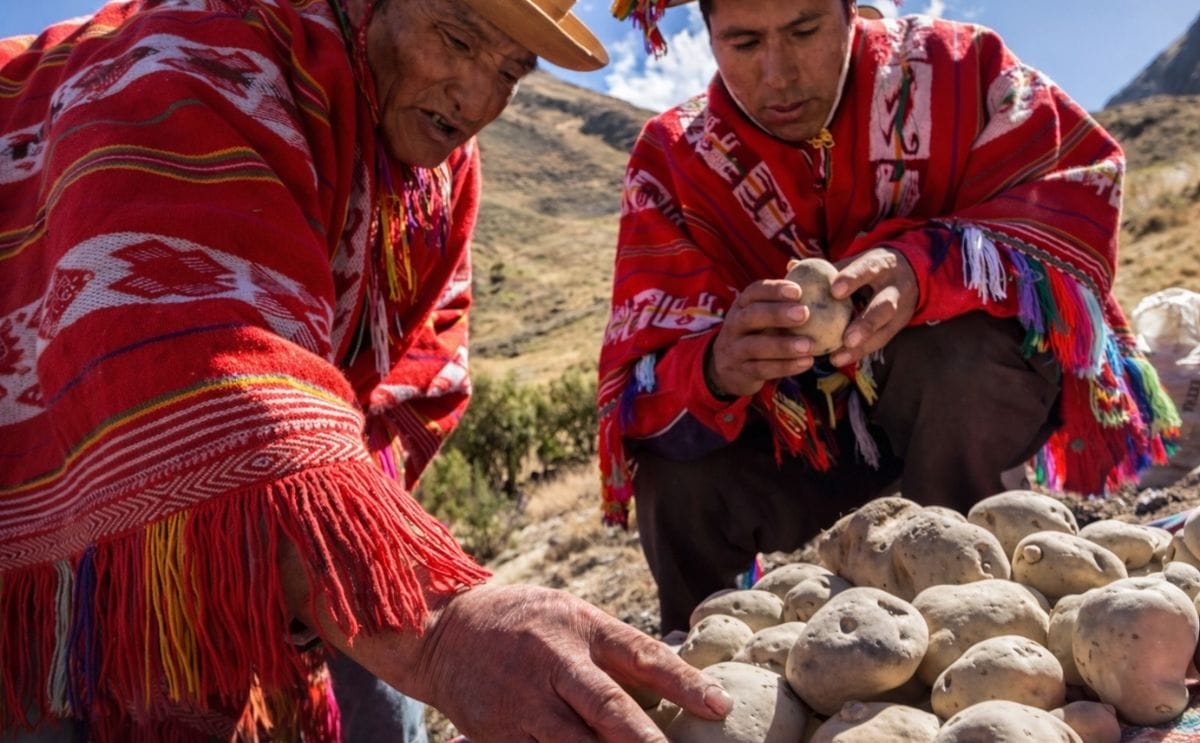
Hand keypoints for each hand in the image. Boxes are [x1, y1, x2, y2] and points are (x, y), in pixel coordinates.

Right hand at [413, 584, 731, 740]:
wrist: (444, 633)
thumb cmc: (526, 623)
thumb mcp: (571, 615)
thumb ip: (615, 648)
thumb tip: (676, 680)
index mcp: (580, 627)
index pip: (641, 654)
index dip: (683, 682)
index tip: (719, 705)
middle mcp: (554, 663)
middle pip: (609, 708)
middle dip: (646, 741)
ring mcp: (525, 703)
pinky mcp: (500, 735)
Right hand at [707, 279, 817, 397]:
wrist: (728, 368)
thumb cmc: (756, 332)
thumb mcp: (762, 312)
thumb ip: (778, 295)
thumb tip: (796, 263)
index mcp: (742, 305)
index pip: (754, 292)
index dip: (774, 290)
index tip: (798, 291)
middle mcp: (734, 325)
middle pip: (751, 316)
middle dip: (777, 314)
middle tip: (804, 314)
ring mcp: (735, 349)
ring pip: (756, 346)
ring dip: (783, 346)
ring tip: (809, 345)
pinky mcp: (741, 372)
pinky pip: (762, 370)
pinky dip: (785, 367)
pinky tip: (806, 363)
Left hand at [827, 247, 917, 366]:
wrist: (910, 272)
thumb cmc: (868, 268)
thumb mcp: (854, 262)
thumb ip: (827, 268)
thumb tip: (791, 266)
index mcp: (881, 265)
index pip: (868, 269)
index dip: (853, 279)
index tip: (835, 290)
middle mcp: (894, 289)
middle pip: (884, 307)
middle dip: (866, 324)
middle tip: (846, 339)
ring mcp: (900, 311)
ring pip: (885, 330)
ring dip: (862, 345)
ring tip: (838, 357)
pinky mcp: (898, 327)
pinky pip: (880, 342)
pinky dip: (859, 352)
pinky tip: (838, 359)